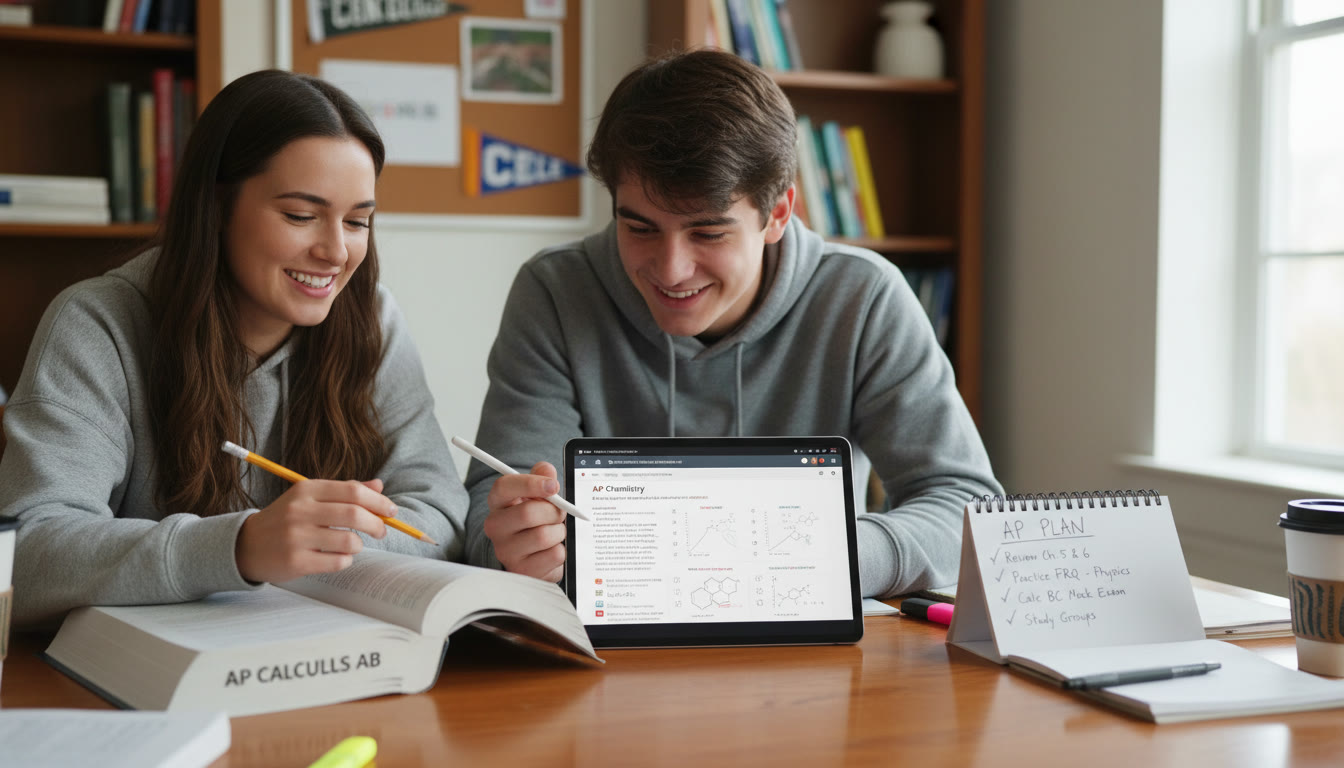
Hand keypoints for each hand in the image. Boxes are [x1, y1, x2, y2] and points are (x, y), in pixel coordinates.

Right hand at [235, 479, 395, 583]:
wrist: (246, 545)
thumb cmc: (286, 519)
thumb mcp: (310, 498)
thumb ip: (344, 491)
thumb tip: (379, 486)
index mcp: (307, 490)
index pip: (353, 491)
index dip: (378, 502)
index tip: (391, 511)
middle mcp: (300, 511)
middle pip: (355, 515)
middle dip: (377, 524)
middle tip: (381, 531)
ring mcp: (296, 537)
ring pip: (349, 542)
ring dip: (358, 545)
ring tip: (352, 545)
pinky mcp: (296, 562)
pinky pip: (338, 562)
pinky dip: (345, 561)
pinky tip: (337, 557)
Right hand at [483, 461, 565, 582]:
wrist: (533, 556)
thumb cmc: (535, 521)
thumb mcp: (537, 496)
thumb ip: (542, 478)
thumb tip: (546, 470)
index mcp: (498, 503)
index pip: (504, 486)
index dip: (531, 483)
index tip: (553, 486)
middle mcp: (495, 527)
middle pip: (528, 513)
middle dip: (553, 512)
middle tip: (559, 514)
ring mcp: (506, 551)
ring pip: (544, 536)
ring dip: (559, 533)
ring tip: (555, 533)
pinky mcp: (522, 570)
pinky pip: (554, 555)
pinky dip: (562, 551)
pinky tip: (553, 550)